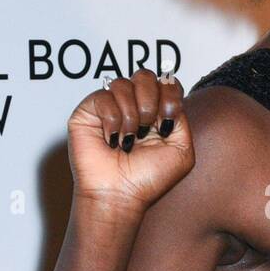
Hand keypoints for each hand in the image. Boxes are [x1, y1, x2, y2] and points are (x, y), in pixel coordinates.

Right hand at [67, 66, 194, 213]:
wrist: (120, 195)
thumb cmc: (148, 178)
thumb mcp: (181, 149)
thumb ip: (181, 118)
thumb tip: (167, 95)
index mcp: (156, 112)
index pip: (167, 83)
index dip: (169, 97)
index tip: (165, 123)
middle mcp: (133, 106)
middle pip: (145, 75)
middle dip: (150, 102)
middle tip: (146, 129)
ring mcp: (110, 107)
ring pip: (123, 84)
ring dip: (130, 115)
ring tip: (129, 140)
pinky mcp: (88, 112)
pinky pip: (103, 97)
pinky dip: (112, 120)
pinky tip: (112, 140)